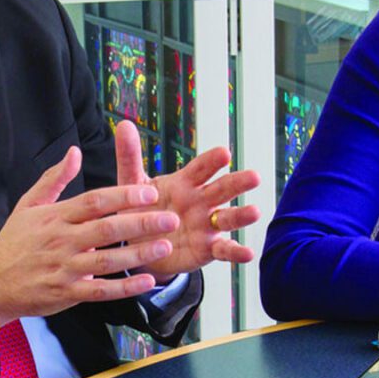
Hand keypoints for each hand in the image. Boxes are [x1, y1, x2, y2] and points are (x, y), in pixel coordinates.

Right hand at [0, 148, 180, 333]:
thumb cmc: (14, 243)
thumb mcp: (28, 205)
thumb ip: (54, 179)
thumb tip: (74, 152)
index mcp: (56, 217)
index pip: (94, 202)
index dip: (123, 197)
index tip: (149, 192)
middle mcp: (62, 241)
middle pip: (106, 230)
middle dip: (140, 223)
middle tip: (170, 218)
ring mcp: (65, 269)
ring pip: (108, 262)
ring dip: (139, 254)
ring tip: (165, 246)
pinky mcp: (67, 293)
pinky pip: (101, 291)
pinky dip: (125, 288)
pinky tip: (147, 281)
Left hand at [114, 120, 260, 280]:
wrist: (139, 246)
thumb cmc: (140, 209)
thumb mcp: (132, 184)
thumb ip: (129, 157)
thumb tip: (124, 124)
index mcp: (185, 183)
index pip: (201, 168)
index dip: (212, 161)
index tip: (224, 153)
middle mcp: (201, 202)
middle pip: (223, 189)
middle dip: (238, 183)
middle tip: (254, 176)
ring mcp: (207, 226)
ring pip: (228, 218)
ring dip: (242, 215)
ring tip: (255, 212)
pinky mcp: (207, 249)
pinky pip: (224, 250)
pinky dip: (236, 252)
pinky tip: (247, 253)